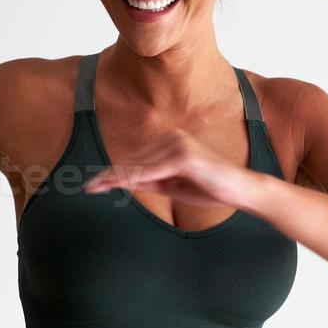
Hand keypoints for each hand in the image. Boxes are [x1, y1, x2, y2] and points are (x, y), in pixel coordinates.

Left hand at [83, 129, 262, 210]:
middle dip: (111, 176)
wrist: (240, 190)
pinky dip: (133, 179)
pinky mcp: (183, 155)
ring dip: (118, 179)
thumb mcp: (172, 185)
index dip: (114, 173)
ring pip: (139, 167)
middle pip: (134, 162)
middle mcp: (172, 137)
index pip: (137, 159)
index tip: (94, 183)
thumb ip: (150, 180)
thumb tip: (122, 180)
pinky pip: (152, 171)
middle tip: (87, 187)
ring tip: (96, 187)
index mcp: (170, 141)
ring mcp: (178, 143)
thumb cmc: (209, 188)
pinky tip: (116, 185)